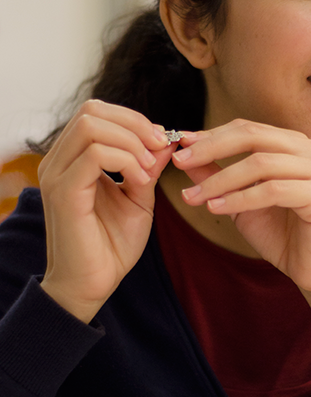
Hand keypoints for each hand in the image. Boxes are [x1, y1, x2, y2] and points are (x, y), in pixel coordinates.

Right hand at [39, 100, 172, 322]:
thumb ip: (148, 167)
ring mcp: (57, 175)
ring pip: (92, 126)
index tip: (161, 140)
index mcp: (72, 159)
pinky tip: (141, 181)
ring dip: (131, 142)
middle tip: (159, 146)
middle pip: (92, 110)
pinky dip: (126, 160)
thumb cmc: (112, 245)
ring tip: (149, 169)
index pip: (96, 112)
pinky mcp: (63, 193)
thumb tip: (167, 140)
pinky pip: (94, 155)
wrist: (93, 285)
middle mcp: (58, 161)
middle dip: (134, 124)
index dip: (133, 119)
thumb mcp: (138, 198)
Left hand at [172, 119, 310, 332]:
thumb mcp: (240, 201)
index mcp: (295, 144)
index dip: (211, 135)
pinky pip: (272, 190)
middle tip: (180, 161)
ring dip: (220, 180)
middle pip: (253, 137)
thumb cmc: (281, 234)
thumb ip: (216, 176)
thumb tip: (183, 154)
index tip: (180, 144)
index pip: (247, 129)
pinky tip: (214, 209)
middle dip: (211, 148)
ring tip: (191, 196)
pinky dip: (239, 199)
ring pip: (260, 164)